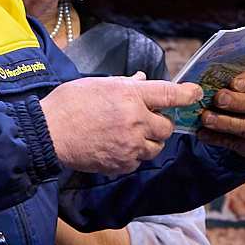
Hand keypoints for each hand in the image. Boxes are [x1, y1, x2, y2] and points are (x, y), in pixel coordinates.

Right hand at [39, 76, 199, 174]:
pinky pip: (137, 161)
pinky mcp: (121, 164)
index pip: (170, 95)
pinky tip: (116, 146)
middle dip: (160, 123)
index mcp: (130, 96)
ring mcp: (129, 146)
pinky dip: (132, 155)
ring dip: (149, 141)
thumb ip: (124, 84)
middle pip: (167, 127)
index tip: (195, 93)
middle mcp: (135, 121)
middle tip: (146, 119)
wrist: (48, 133)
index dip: (187, 94)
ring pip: (155, 147)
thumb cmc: (68, 104)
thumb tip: (142, 80)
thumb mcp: (98, 84)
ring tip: (129, 134)